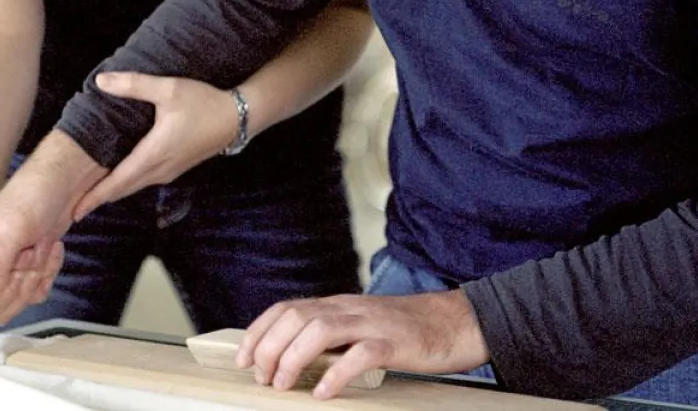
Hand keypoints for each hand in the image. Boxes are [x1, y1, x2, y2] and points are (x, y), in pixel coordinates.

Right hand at [0, 132, 105, 324]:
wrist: (58, 185)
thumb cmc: (28, 196)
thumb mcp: (11, 226)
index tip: (0, 284)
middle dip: (13, 281)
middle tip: (28, 251)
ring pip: (11, 303)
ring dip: (32, 276)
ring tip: (40, 245)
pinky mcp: (19, 276)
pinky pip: (31, 295)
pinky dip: (45, 275)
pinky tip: (51, 251)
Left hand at [73, 72, 238, 219]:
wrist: (237, 117)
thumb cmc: (203, 102)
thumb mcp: (169, 89)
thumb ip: (134, 85)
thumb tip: (101, 82)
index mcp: (154, 153)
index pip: (118, 181)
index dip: (95, 196)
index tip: (75, 211)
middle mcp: (160, 169)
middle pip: (123, 190)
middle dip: (97, 200)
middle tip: (72, 211)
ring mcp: (169, 171)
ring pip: (134, 187)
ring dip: (112, 193)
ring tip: (88, 199)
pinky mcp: (175, 168)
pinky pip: (144, 181)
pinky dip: (126, 185)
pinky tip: (117, 181)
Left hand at [237, 291, 488, 399]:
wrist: (454, 322)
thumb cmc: (405, 330)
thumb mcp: (359, 325)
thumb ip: (329, 334)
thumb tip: (291, 357)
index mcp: (337, 304)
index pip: (286, 308)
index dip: (259, 331)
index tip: (242, 358)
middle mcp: (348, 309)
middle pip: (296, 317)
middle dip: (270, 347)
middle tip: (261, 376)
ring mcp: (371, 323)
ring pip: (320, 329)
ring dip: (294, 358)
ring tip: (283, 384)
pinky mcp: (394, 342)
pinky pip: (360, 354)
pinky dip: (337, 374)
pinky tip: (323, 392)